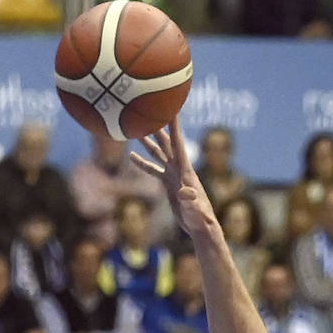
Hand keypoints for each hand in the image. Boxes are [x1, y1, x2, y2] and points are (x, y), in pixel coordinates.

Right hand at [131, 118, 213, 236]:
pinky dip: (143, 162)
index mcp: (185, 169)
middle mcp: (179, 168)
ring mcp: (173, 174)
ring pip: (159, 152)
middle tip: (149, 108)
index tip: (171, 106)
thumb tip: (186, 193)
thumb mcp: (194, 209)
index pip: (178, 142)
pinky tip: (132, 156)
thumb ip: (190, 200)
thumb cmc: (199, 218)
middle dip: (159, 125)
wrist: (200, 226)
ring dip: (148, 140)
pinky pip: (153, 169)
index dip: (174, 125)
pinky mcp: (168, 183)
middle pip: (166, 142)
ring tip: (136, 127)